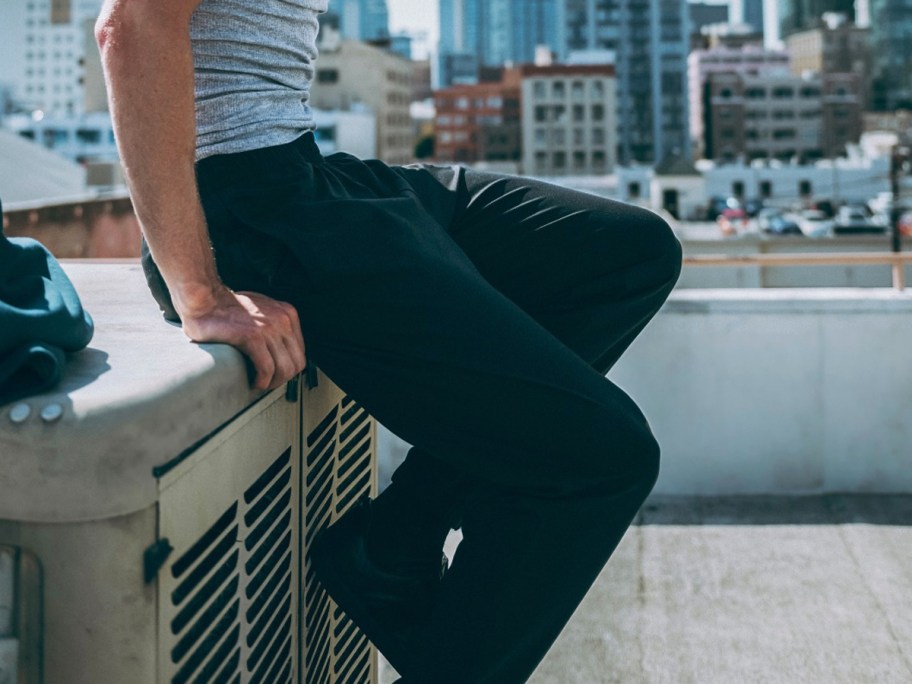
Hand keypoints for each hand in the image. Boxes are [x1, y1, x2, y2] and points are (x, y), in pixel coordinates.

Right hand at [179, 288, 306, 390]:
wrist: (204, 301)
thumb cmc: (226, 308)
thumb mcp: (262, 312)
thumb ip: (275, 326)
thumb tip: (280, 351)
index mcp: (287, 314)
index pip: (300, 352)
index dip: (288, 369)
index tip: (275, 375)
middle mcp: (282, 319)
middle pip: (296, 363)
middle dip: (282, 379)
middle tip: (267, 383)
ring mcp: (269, 328)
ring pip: (284, 369)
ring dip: (272, 383)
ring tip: (260, 384)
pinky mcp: (253, 337)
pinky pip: (267, 368)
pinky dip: (262, 381)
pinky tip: (253, 382)